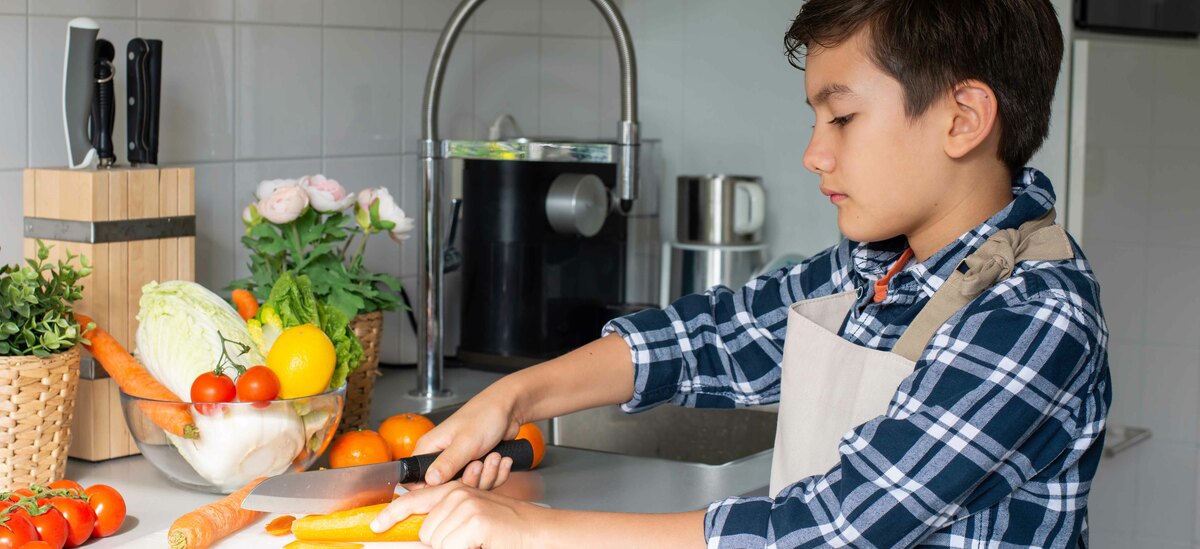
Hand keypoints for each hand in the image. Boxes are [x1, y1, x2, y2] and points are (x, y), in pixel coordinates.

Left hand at [371, 481, 548, 548]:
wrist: (539, 531)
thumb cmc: (507, 530)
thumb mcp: (472, 519)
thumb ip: (446, 521)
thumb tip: (421, 533)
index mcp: (454, 491)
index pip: (413, 500)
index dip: (391, 514)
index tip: (375, 527)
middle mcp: (457, 493)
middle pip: (424, 532)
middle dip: (443, 543)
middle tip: (471, 540)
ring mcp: (465, 505)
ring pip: (436, 542)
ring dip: (457, 548)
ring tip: (480, 541)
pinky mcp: (475, 520)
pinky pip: (450, 547)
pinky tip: (483, 543)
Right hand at [409, 388, 522, 488]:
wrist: (508, 408)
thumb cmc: (484, 415)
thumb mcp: (465, 442)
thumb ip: (446, 463)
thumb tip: (429, 481)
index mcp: (430, 448)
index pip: (417, 480)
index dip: (432, 489)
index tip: (451, 486)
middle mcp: (442, 457)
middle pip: (448, 487)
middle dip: (470, 481)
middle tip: (479, 464)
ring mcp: (460, 463)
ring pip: (469, 486)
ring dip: (487, 476)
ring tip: (494, 457)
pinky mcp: (476, 466)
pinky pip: (484, 482)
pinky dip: (496, 474)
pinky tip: (502, 460)